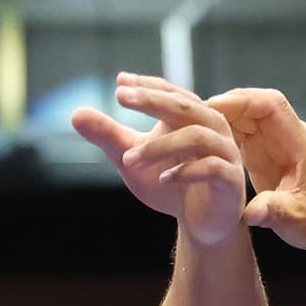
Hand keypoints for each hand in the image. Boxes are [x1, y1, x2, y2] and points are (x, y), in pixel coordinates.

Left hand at [71, 73, 244, 247]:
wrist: (199, 223)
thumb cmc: (167, 182)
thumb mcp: (131, 158)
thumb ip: (108, 136)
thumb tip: (75, 113)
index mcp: (190, 117)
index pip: (170, 92)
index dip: (147, 86)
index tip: (119, 82)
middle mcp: (211, 128)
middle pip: (184, 105)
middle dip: (152, 101)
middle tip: (120, 98)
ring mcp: (224, 152)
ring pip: (196, 136)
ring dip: (159, 147)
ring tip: (128, 160)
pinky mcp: (231, 180)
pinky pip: (211, 168)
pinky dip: (184, 172)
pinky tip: (162, 179)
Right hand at [204, 87, 305, 305]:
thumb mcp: (298, 221)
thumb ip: (274, 212)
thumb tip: (249, 214)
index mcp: (300, 146)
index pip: (272, 106)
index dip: (241, 101)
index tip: (211, 107)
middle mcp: (288, 138)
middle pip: (254, 105)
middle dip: (223, 105)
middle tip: (189, 115)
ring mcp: (276, 145)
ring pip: (245, 116)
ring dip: (218, 118)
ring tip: (186, 127)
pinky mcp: (265, 154)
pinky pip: (241, 133)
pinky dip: (220, 132)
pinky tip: (197, 141)